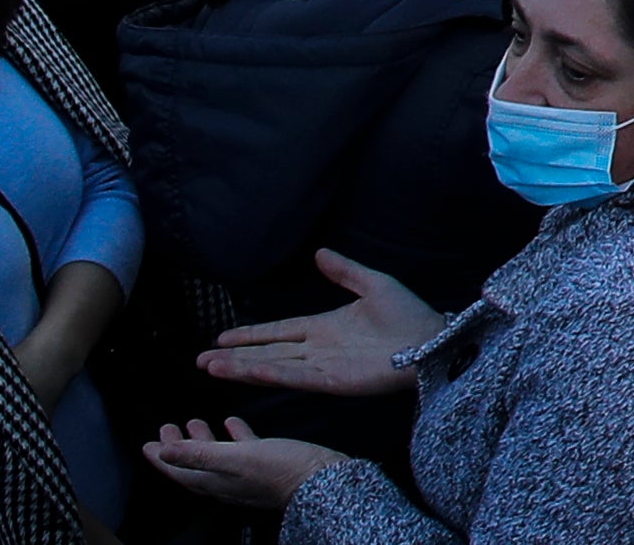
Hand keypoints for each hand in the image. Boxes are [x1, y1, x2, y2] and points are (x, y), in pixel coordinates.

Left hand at [142, 421, 352, 509]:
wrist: (321, 479)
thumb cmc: (282, 469)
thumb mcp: (237, 458)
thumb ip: (200, 454)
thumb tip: (164, 452)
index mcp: (216, 480)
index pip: (179, 470)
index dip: (161, 457)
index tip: (147, 443)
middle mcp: (227, 481)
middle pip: (194, 464)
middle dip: (178, 447)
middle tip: (167, 429)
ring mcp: (246, 475)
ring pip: (215, 457)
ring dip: (202, 440)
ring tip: (195, 422)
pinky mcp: (265, 465)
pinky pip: (241, 450)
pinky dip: (233, 436)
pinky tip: (234, 424)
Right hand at [201, 251, 438, 395]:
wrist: (432, 339)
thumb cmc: (408, 315)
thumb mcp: (373, 284)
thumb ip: (344, 271)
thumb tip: (319, 253)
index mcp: (325, 327)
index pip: (279, 330)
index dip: (251, 334)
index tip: (221, 336)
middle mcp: (318, 349)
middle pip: (267, 351)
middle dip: (234, 356)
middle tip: (201, 359)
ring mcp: (323, 366)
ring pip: (274, 366)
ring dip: (242, 367)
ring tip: (211, 367)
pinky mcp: (333, 380)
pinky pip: (297, 376)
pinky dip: (272, 373)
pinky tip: (249, 371)